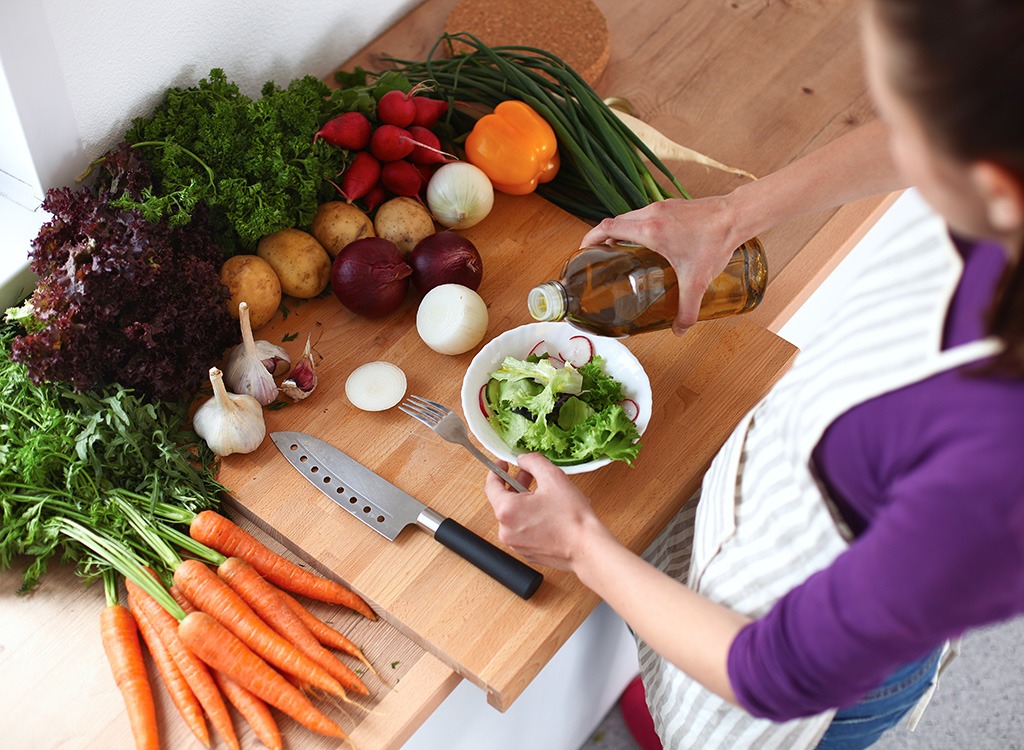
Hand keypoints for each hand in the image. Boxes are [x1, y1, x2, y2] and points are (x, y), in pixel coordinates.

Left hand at [484, 453, 609, 571]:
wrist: (587, 548)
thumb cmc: (572, 518)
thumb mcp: (552, 477)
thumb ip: (533, 462)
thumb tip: (524, 460)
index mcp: (507, 511)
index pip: (491, 486)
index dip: (496, 471)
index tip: (503, 465)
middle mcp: (506, 531)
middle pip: (503, 502)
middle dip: (516, 486)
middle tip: (530, 476)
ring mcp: (516, 545)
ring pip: (514, 517)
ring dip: (524, 503)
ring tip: (544, 496)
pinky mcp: (527, 553)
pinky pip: (523, 531)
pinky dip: (530, 520)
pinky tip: (548, 514)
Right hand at [579, 195, 743, 333]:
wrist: (737, 216)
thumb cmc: (715, 242)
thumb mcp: (698, 281)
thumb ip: (687, 309)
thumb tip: (679, 330)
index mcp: (649, 230)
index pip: (607, 227)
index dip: (590, 237)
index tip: (584, 249)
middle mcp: (650, 214)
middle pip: (614, 222)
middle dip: (602, 237)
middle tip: (600, 256)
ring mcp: (661, 206)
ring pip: (629, 216)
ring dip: (620, 231)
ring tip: (620, 251)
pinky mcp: (671, 205)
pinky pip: (644, 214)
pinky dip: (637, 226)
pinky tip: (647, 243)